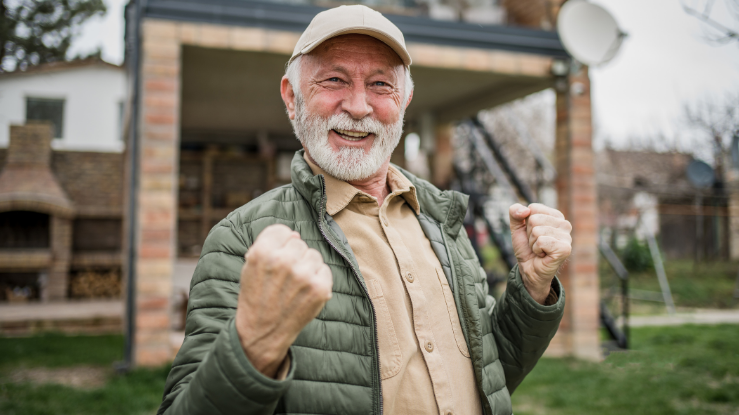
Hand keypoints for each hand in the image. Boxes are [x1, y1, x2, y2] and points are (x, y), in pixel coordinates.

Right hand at [235, 224, 332, 377]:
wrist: (262, 332)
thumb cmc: (256, 297)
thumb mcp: (250, 267)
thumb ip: (268, 245)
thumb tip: (295, 235)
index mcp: (262, 252)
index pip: (282, 231)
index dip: (279, 244)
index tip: (276, 258)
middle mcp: (283, 260)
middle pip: (299, 243)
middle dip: (293, 257)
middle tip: (284, 278)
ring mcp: (303, 274)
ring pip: (313, 255)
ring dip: (306, 267)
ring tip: (294, 286)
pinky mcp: (320, 288)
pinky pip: (325, 269)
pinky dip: (318, 279)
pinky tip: (304, 292)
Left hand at [509, 203, 571, 303]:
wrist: (529, 269)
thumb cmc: (526, 248)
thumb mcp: (517, 227)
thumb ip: (515, 213)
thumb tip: (524, 209)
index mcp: (556, 216)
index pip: (533, 208)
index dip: (526, 223)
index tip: (532, 234)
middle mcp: (564, 224)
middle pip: (534, 219)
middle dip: (529, 234)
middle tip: (536, 244)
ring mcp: (567, 236)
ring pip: (537, 231)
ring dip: (533, 243)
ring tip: (540, 250)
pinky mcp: (564, 249)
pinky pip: (541, 242)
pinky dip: (537, 250)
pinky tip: (543, 255)